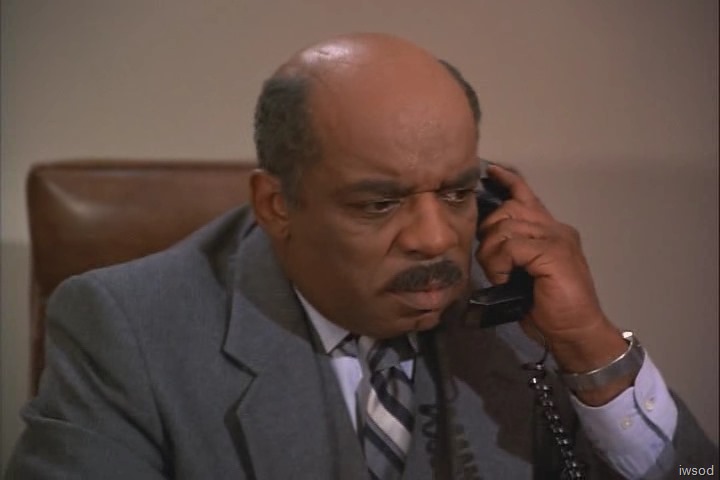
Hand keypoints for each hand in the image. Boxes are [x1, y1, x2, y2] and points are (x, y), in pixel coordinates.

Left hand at [476, 163, 630, 403]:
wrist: (576, 332)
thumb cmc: (549, 310)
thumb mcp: (524, 275)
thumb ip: (513, 253)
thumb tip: (487, 241)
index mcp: (551, 232)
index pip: (526, 196)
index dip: (507, 181)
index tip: (489, 172)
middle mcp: (556, 229)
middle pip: (508, 210)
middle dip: (489, 233)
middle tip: (492, 262)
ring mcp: (557, 239)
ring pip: (505, 227)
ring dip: (492, 255)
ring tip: (500, 276)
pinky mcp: (553, 252)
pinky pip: (510, 246)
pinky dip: (499, 264)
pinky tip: (504, 279)